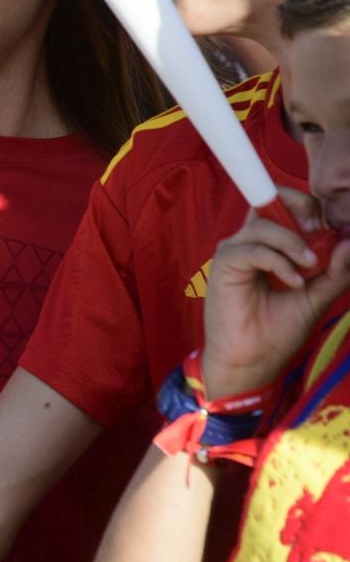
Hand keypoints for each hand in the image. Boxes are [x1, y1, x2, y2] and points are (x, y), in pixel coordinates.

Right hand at [201, 189, 349, 399]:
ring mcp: (236, 250)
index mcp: (272, 245)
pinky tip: (293, 282)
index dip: (309, 208)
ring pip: (265, 225)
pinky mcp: (225, 264)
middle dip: (301, 208)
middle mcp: (251, 242)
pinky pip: (254, 249)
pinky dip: (279, 262)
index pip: (287, 205)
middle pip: (271, 199)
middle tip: (319, 231)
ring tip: (310, 267)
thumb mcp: (317, 298)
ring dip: (294, 243)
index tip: (331, 230)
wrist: (252, 362)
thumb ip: (335, 272)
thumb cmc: (278, 332)